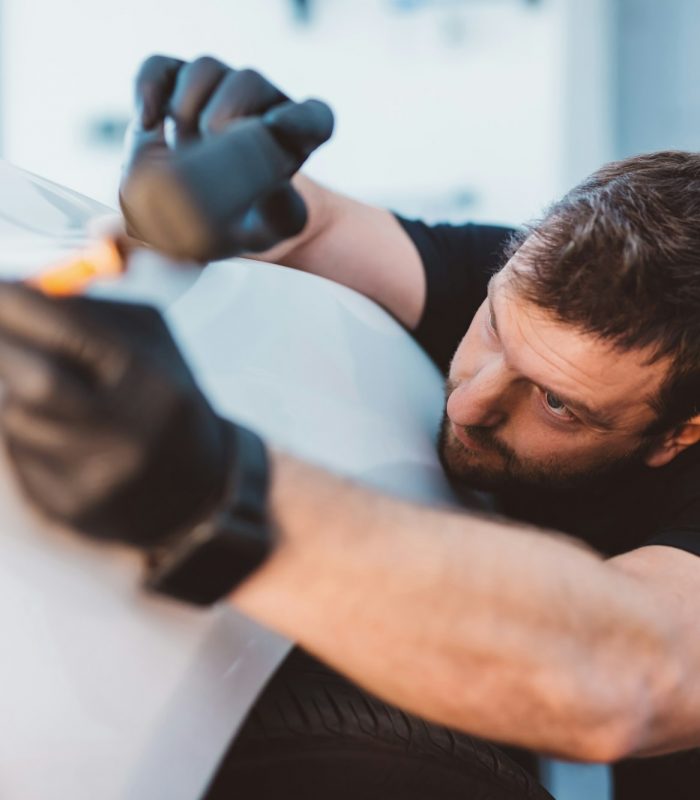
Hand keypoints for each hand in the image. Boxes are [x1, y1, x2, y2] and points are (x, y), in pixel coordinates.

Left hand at [0, 282, 231, 546]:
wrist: (193, 489)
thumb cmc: (163, 397)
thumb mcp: (150, 342)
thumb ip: (87, 309)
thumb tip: (12, 291)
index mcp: (154, 384)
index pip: (73, 334)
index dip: (18, 304)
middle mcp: (129, 434)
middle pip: (36, 381)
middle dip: (1, 344)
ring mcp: (97, 477)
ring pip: (17, 417)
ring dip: (12, 389)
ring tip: (36, 381)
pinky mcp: (68, 507)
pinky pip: (17, 453)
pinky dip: (21, 428)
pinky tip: (52, 428)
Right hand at [120, 55, 333, 260]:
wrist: (188, 220)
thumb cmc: (237, 223)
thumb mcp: (266, 231)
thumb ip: (280, 214)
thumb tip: (273, 186)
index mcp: (293, 139)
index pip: (314, 118)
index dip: (298, 121)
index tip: (273, 132)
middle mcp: (260, 105)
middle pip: (248, 82)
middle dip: (221, 119)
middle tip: (206, 154)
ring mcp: (216, 90)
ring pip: (205, 68)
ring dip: (185, 111)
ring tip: (182, 151)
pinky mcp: (173, 85)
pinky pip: (160, 66)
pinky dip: (149, 89)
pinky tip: (150, 125)